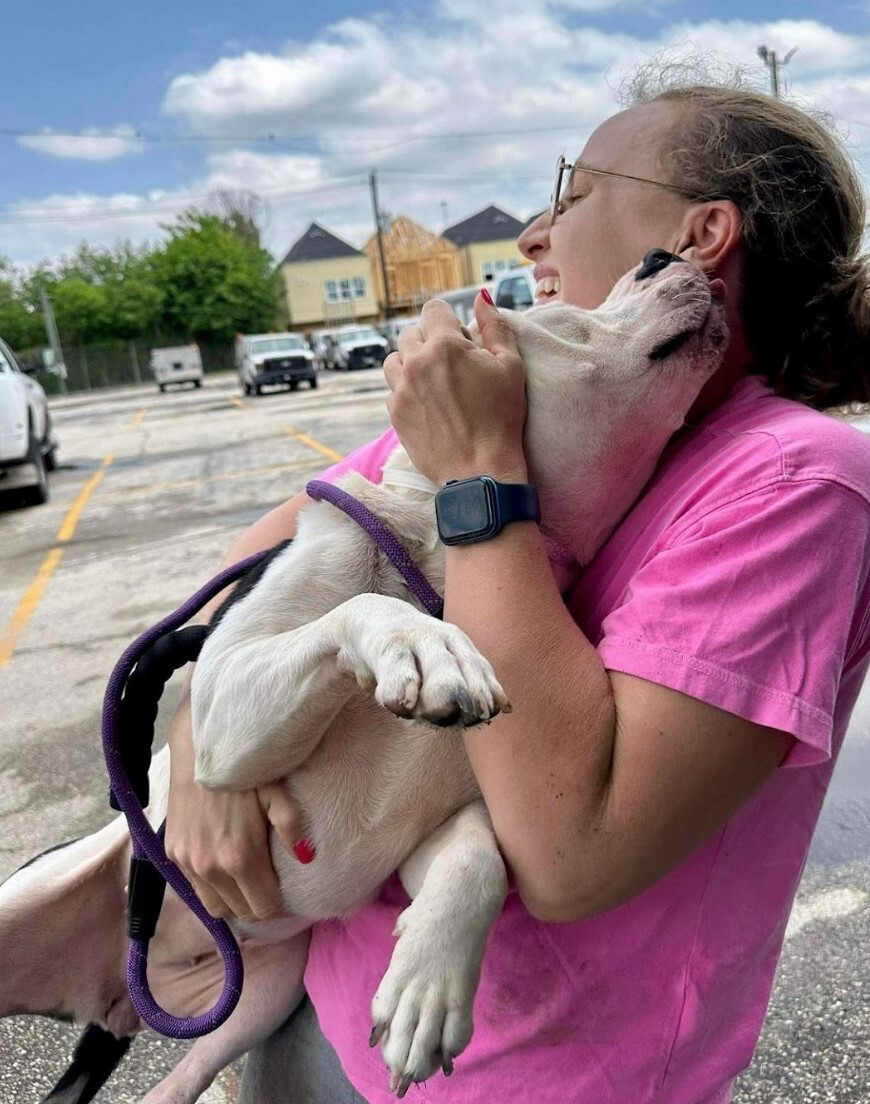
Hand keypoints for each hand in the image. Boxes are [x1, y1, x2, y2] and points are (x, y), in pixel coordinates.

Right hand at [165, 704, 308, 921]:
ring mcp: (187, 862)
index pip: (263, 908)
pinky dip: (210, 887)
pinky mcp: (172, 853)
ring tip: (246, 880)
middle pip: (239, 912)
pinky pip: (194, 889)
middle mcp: (210, 867)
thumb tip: (306, 858)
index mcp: (240, 858)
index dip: (278, 902)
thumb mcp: (277, 792)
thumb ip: (292, 827)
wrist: (198, 747)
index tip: (284, 888)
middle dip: (257, 903)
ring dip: (232, 900)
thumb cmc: (244, 768)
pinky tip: (223, 866)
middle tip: (268, 883)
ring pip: (213, 907)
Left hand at [384, 293, 528, 484]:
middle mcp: (416, 363)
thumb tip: (480, 297)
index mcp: (444, 345)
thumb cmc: (502, 419)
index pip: (434, 309)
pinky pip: (393, 389)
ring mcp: (401, 389)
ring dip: (411, 362)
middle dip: (429, 341)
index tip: (460, 338)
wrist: (480, 471)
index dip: (448, 320)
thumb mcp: (510, 366)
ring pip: (395, 359)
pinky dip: (406, 389)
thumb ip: (494, 326)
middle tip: (452, 364)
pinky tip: (428, 404)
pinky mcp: (395, 413)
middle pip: (411, 332)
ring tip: (434, 381)